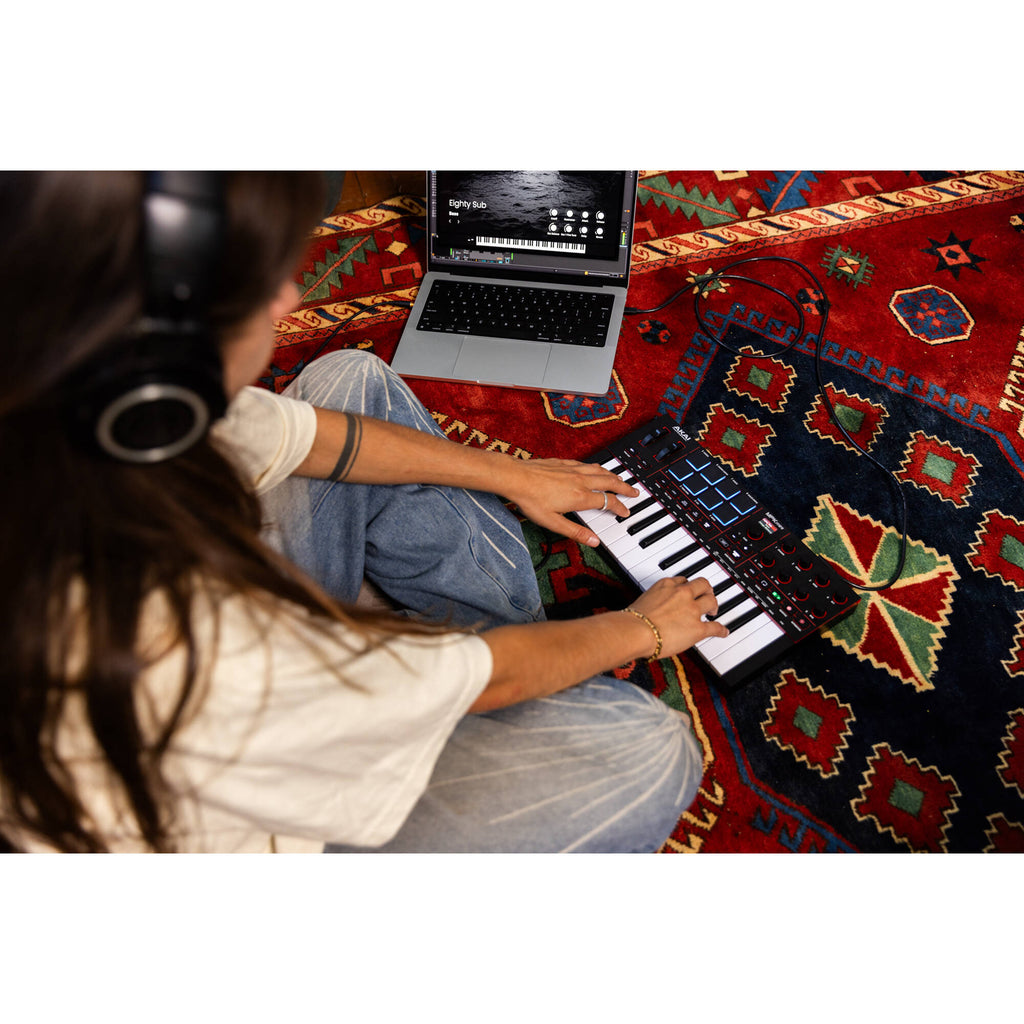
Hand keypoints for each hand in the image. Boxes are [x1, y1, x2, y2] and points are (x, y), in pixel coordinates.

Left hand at [502, 458, 637, 545]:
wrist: (515, 477)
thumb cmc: (531, 500)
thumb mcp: (553, 523)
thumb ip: (575, 532)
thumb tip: (595, 542)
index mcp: (580, 497)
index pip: (607, 502)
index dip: (619, 508)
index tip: (625, 512)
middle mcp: (580, 481)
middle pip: (610, 482)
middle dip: (625, 487)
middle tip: (635, 491)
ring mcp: (573, 470)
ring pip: (600, 471)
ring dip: (614, 475)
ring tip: (621, 479)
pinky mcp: (564, 463)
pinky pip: (587, 464)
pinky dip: (597, 467)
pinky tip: (596, 468)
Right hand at [627, 576, 729, 656]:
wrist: (636, 631)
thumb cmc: (633, 620)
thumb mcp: (642, 600)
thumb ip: (652, 601)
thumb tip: (651, 610)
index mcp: (666, 585)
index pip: (683, 580)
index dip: (687, 586)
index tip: (688, 589)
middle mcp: (682, 594)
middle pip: (702, 585)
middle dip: (706, 590)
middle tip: (707, 595)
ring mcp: (692, 610)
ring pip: (711, 601)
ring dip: (714, 605)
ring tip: (713, 610)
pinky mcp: (697, 628)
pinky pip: (714, 627)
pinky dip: (721, 630)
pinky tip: (723, 631)